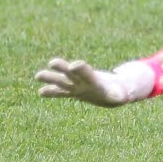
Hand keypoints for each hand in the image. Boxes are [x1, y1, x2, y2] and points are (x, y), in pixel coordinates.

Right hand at [35, 57, 154, 107]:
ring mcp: (75, 85)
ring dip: (51, 78)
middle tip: (52, 62)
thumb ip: (120, 96)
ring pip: (61, 80)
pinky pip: (59, 93)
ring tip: (38, 76)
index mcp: (93, 79)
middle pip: (70, 73)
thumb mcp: (118, 95)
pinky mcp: (72, 92)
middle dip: (61, 68)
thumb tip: (124, 99)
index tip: (74, 65)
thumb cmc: (114, 92)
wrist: (109, 92)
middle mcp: (81, 80)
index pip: (85, 72)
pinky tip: (40, 92)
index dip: (80, 68)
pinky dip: (51, 92)